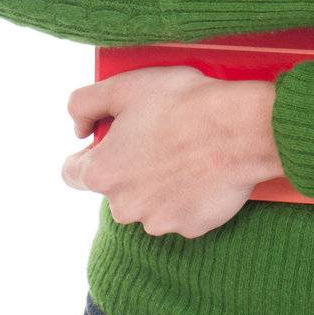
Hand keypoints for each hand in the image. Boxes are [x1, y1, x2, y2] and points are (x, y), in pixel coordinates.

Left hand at [61, 66, 281, 238]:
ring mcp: (158, 221)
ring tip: (184, 151)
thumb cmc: (184, 104)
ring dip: (158, 183)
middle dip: (130, 166)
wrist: (241, 128)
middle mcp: (123, 205)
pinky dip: (186, 195)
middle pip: (115, 187)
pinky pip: (179, 212)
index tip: (110, 139)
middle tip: (158, 136)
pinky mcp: (190, 227)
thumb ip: (84, 104)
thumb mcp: (124, 87)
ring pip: (147, 202)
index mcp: (102, 172)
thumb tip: (77, 126)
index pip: (72, 172)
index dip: (89, 152)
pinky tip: (201, 170)